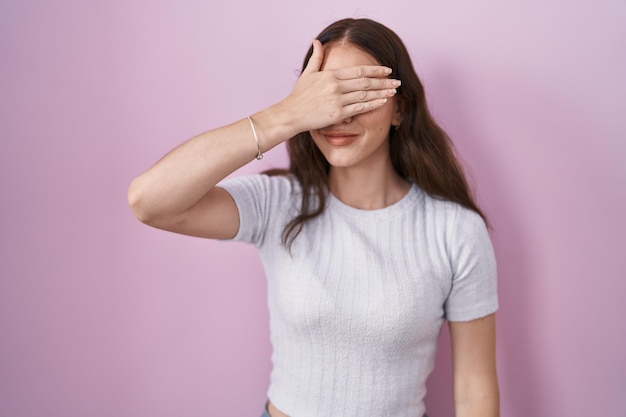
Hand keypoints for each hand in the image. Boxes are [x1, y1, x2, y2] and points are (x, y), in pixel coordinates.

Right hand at [279, 39, 399, 133]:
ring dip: (382, 92)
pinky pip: (359, 108)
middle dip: (384, 82)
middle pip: (366, 82)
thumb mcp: (308, 74)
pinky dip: (372, 104)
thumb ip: (316, 57)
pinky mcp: (337, 114)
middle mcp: (336, 86)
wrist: (290, 114)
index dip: (375, 70)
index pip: (359, 71)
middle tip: (397, 82)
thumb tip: (316, 40)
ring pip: (365, 95)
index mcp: (331, 75)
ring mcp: (337, 100)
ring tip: (394, 91)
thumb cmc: (299, 95)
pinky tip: (382, 101)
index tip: (387, 70)